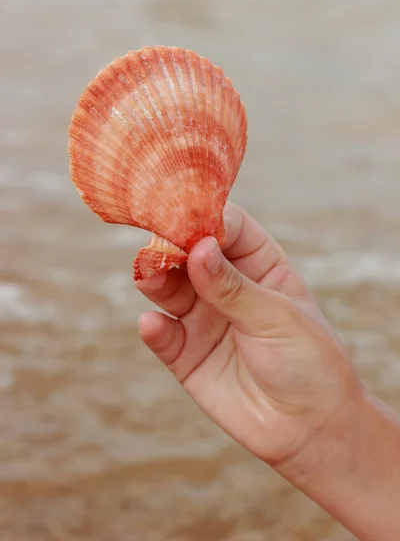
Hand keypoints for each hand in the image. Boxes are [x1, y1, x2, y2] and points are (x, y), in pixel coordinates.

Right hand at [136, 203, 361, 464]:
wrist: (309, 429)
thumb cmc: (307, 361)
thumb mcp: (276, 318)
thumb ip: (233, 287)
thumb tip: (197, 248)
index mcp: (259, 265)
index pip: (227, 227)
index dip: (206, 219)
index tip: (186, 218)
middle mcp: (226, 286)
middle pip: (190, 253)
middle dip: (172, 246)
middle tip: (157, 246)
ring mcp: (204, 318)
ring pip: (169, 288)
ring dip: (156, 280)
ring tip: (149, 277)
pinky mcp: (186, 354)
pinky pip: (163, 335)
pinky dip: (154, 328)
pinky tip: (152, 324)